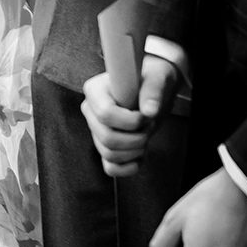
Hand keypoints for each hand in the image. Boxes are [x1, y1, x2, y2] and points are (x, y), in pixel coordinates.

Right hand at [81, 54, 179, 176]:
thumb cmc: (150, 80)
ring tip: (146, 136)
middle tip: (149, 126)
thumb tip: (150, 111)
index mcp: (95, 90)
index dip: (131, 121)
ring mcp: (95, 130)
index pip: (105, 114)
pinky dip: (128, 168)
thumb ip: (153, 91)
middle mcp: (90, 111)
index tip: (146, 115)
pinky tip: (140, 156)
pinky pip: (110, 168)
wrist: (151, 90)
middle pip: (107, 138)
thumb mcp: (156, 78)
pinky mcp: (104, 146)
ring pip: (109, 154)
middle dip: (136, 138)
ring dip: (135, 151)